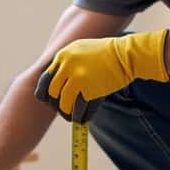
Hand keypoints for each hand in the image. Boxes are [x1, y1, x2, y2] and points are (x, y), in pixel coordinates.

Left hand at [35, 30, 168, 121]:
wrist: (126, 54)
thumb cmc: (105, 54)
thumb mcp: (80, 50)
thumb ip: (65, 64)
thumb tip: (53, 86)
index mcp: (62, 56)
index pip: (44, 81)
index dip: (45, 95)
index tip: (51, 101)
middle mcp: (67, 67)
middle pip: (52, 94)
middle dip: (57, 106)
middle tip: (64, 111)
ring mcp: (78, 79)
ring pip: (64, 105)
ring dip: (68, 114)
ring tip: (74, 118)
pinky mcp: (90, 90)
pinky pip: (80, 109)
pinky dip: (81, 117)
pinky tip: (83, 119)